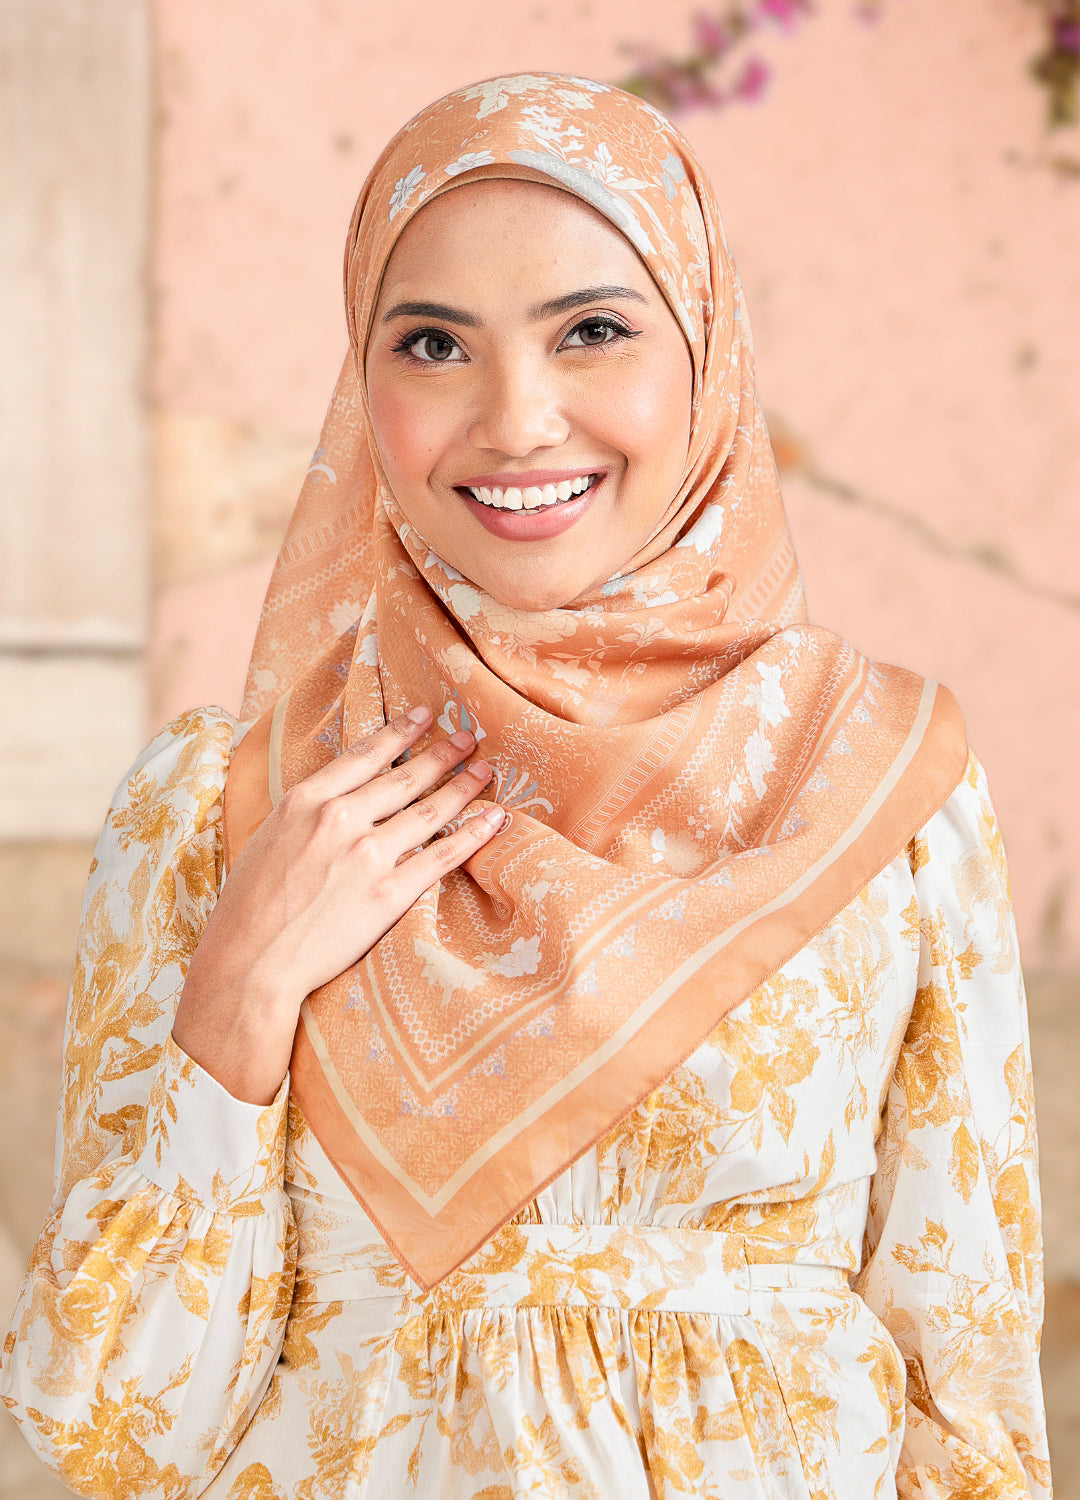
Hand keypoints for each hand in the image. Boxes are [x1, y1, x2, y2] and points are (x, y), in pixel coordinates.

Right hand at [172, 705, 504, 1103]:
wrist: (249, 961)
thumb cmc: (249, 906)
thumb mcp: (268, 837)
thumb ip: (306, 813)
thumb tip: (338, 796)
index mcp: (306, 800)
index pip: (365, 754)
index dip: (401, 731)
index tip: (425, 716)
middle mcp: (340, 818)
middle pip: (405, 777)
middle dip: (442, 754)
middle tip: (467, 738)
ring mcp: (367, 855)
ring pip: (430, 810)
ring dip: (464, 787)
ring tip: (485, 771)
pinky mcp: (389, 894)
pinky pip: (442, 856)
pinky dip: (474, 834)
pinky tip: (495, 819)